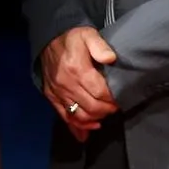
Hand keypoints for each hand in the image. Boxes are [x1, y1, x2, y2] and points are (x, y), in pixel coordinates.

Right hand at [42, 25, 117, 140]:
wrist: (48, 38)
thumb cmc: (72, 38)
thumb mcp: (88, 34)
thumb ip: (100, 46)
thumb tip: (110, 59)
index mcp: (77, 70)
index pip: (101, 93)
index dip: (113, 99)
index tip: (121, 98)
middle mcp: (66, 84)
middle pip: (92, 108)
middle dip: (107, 111)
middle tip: (115, 107)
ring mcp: (57, 92)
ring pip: (78, 116)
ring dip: (94, 120)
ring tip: (103, 117)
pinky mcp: (51, 96)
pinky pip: (64, 116)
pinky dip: (76, 127)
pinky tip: (86, 133)